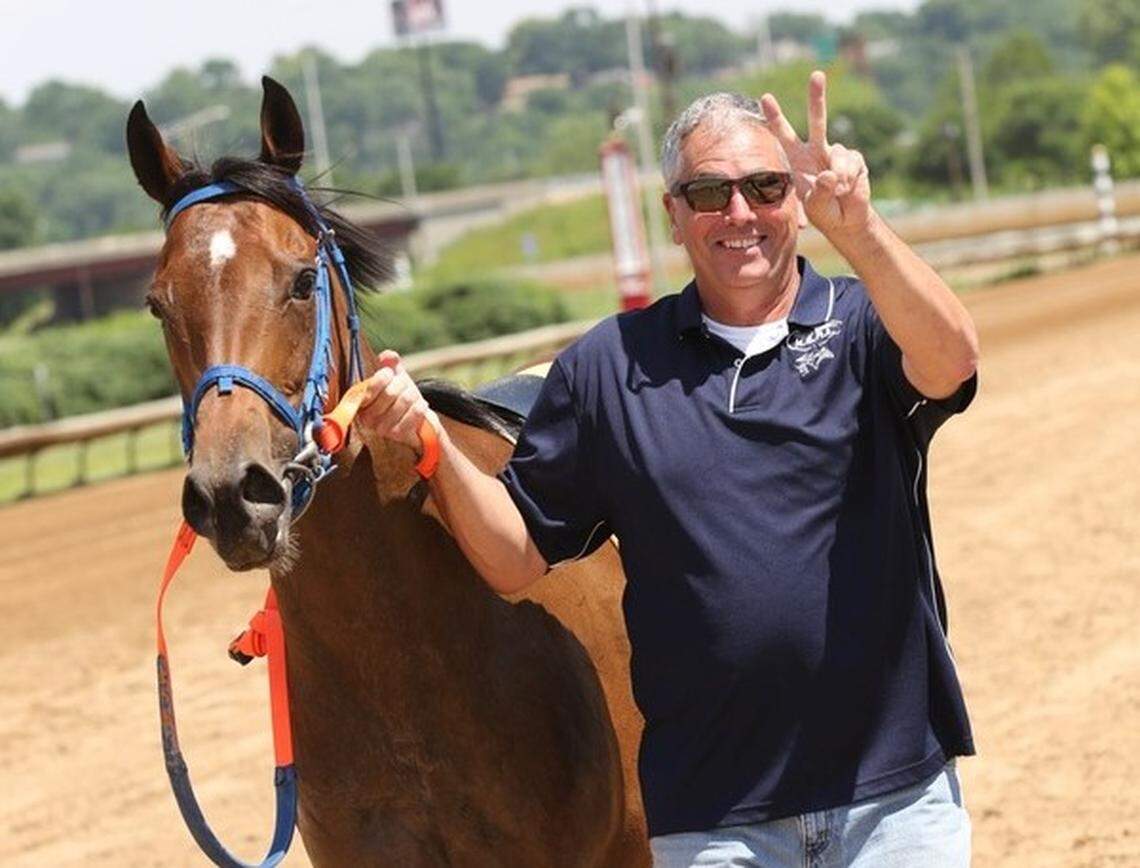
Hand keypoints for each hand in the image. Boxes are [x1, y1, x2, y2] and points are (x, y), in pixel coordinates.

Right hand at [355, 350, 439, 454]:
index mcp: (360, 402)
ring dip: (414, 395)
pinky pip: (415, 412)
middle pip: (391, 392)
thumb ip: (390, 364)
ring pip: (405, 400)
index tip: (389, 373)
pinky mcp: (398, 435)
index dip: (384, 376)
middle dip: (402, 384)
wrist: (415, 421)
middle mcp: (367, 418)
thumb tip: (388, 356)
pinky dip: (421, 405)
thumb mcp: (395, 377)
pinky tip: (419, 406)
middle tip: (405, 387)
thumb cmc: (401, 396)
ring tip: (412, 398)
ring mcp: (382, 429)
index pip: (370, 387)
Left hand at [760, 70, 871, 237]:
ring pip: (838, 152)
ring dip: (837, 177)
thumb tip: (829, 173)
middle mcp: (816, 150)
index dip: (775, 117)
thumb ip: (818, 191)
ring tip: (837, 192)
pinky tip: (848, 188)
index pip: (784, 135)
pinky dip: (849, 178)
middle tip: (817, 75)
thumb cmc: (821, 211)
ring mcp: (836, 153)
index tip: (764, 97)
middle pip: (817, 119)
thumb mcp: (812, 205)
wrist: (845, 220)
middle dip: (817, 97)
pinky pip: (851, 163)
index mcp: (797, 159)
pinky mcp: (854, 159)